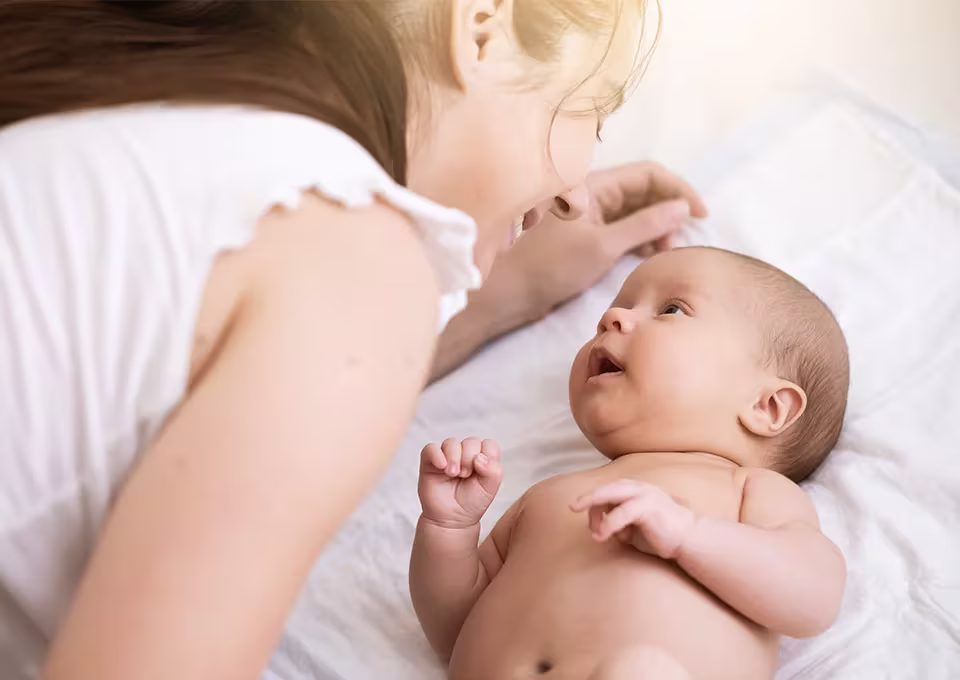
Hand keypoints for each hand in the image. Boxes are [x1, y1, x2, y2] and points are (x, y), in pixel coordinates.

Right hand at [418, 438, 502, 528]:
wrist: (452, 519)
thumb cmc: (471, 502)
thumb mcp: (490, 488)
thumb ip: (494, 471)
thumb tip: (479, 457)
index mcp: (482, 458)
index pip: (489, 444)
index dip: (487, 456)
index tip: (481, 472)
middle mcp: (465, 454)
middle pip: (471, 441)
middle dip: (469, 458)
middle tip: (465, 475)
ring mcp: (447, 456)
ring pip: (451, 442)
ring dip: (454, 457)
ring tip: (454, 474)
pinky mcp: (430, 461)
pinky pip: (431, 448)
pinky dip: (437, 455)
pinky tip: (442, 467)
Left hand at [484, 162, 707, 321]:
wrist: (507, 294)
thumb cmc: (549, 267)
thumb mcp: (603, 247)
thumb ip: (645, 225)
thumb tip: (682, 209)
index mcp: (592, 184)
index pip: (647, 174)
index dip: (678, 190)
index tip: (699, 215)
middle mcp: (590, 192)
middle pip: (641, 190)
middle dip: (666, 210)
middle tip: (678, 242)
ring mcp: (586, 213)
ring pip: (631, 210)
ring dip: (653, 226)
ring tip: (663, 251)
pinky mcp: (583, 234)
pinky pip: (619, 226)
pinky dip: (637, 237)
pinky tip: (647, 253)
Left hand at [570, 479, 696, 559]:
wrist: (689, 539)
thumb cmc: (661, 534)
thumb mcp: (633, 527)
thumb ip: (617, 522)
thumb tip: (600, 526)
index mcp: (635, 490)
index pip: (607, 492)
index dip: (595, 506)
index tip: (592, 527)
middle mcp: (638, 488)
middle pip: (606, 489)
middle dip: (588, 498)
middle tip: (572, 507)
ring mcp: (644, 495)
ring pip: (611, 496)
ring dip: (596, 513)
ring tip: (593, 532)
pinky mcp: (647, 506)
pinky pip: (622, 513)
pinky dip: (609, 524)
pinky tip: (603, 535)